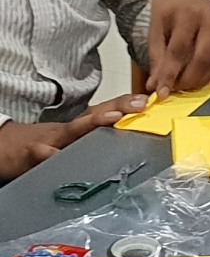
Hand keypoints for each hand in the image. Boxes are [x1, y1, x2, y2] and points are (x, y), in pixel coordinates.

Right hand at [0, 93, 147, 180]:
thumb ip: (93, 138)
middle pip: (96, 113)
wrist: (4, 146)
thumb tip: (124, 136)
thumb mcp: (70, 140)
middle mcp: (68, 129)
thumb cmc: (41, 144)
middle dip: (119, 107)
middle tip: (140, 104)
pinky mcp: (32, 153)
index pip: (106, 110)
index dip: (126, 104)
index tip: (148, 100)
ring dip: (93, 123)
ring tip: (114, 119)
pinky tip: (61, 155)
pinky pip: (44, 154)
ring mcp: (51, 139)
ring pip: (74, 130)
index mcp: (78, 126)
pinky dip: (52, 155)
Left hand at [146, 0, 209, 98]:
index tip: (161, 92)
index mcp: (188, 13)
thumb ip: (157, 57)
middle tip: (174, 89)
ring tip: (185, 85)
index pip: (179, 50)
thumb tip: (157, 86)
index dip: (170, 74)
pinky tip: (198, 76)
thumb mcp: (155, 29)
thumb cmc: (170, 9)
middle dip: (187, 80)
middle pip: (202, 58)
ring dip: (200, 79)